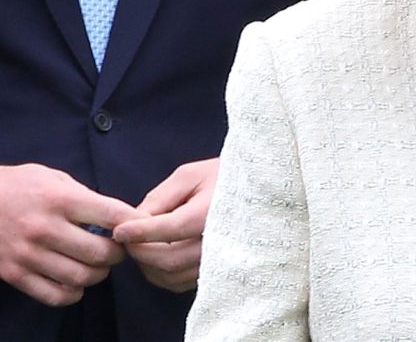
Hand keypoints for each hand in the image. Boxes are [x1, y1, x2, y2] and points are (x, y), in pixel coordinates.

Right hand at [0, 163, 142, 306]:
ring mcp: (28, 255)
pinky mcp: (14, 274)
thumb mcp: (55, 178)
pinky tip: (77, 283)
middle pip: (99, 252)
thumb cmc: (21, 185)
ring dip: (99, 274)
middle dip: (119, 253)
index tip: (142, 225)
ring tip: (101, 265)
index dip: (134, 222)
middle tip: (121, 249)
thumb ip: (84, 196)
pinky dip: (73, 293)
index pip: (111, 214)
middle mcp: (45, 229)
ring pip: (79, 277)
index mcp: (60, 200)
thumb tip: (115, 215)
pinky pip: (52, 295)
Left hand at [112, 158, 218, 292]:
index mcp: (211, 212)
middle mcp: (218, 240)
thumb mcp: (190, 175)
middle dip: (139, 250)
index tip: (119, 231)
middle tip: (125, 237)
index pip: (170, 229)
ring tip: (140, 244)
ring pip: (170, 275)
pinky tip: (157, 255)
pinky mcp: (215, 270)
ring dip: (147, 264)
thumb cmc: (221, 176)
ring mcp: (218, 259)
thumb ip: (160, 197)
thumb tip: (133, 221)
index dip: (141, 232)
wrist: (254, 189)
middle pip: (167, 258)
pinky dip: (161, 273)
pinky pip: (179, 282)